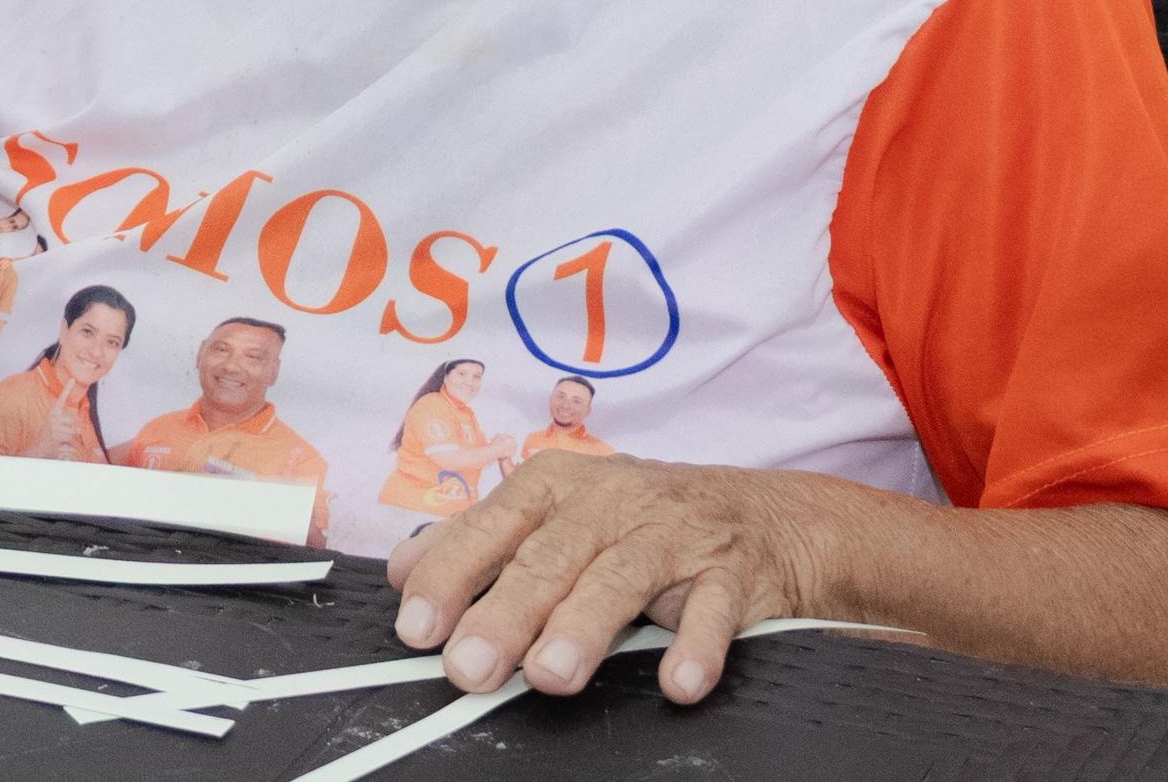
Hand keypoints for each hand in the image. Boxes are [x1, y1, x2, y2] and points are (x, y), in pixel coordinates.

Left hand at [387, 452, 819, 706]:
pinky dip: (696, 646)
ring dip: (582, 629)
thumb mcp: (557, 515)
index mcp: (554, 486)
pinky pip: (712, 609)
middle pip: (547, 559)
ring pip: (619, 579)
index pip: (489, 529)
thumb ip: (482, 543)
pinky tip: (676, 681)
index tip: (415, 628)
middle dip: (504, 616)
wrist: (764, 517)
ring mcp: (672, 533)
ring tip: (550, 677)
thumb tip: (404, 572)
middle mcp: (609, 501)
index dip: (448, 578)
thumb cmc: (637, 521)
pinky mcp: (731, 571)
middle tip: (469, 669)